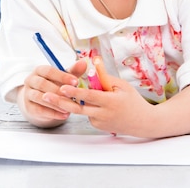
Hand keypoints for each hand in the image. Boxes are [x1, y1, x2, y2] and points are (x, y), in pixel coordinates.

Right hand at [17, 59, 86, 127]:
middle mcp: (31, 80)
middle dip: (58, 90)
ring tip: (69, 107)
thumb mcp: (64, 78)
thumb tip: (84, 62)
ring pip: (39, 98)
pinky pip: (39, 110)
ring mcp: (28, 94)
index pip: (49, 71)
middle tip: (72, 96)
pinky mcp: (28, 107)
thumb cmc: (55, 85)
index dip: (62, 76)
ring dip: (55, 103)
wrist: (42, 101)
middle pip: (42, 84)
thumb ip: (73, 71)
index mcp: (39, 70)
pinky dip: (53, 113)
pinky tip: (65, 115)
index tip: (76, 82)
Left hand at [54, 80, 189, 137]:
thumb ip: (105, 76)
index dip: (75, 92)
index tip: (63, 87)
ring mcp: (99, 123)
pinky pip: (89, 113)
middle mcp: (103, 114)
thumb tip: (92, 62)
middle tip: (46, 95)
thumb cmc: (133, 100)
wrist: (143, 123)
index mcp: (110, 102)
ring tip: (70, 93)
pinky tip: (99, 104)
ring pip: (83, 109)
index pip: (88, 96)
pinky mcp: (98, 127)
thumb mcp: (122, 85)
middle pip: (77, 108)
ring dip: (77, 101)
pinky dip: (89, 106)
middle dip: (60, 101)